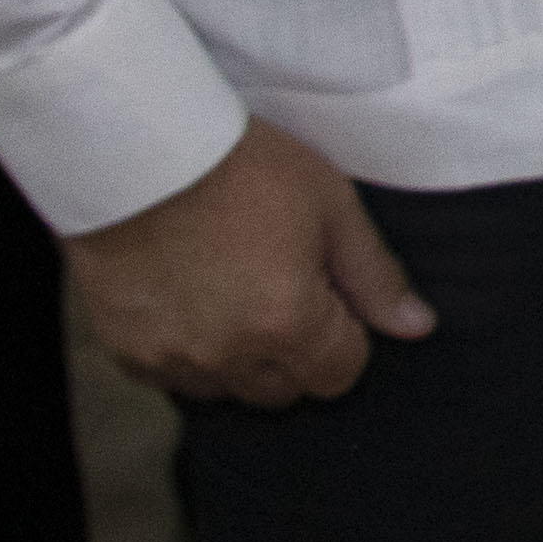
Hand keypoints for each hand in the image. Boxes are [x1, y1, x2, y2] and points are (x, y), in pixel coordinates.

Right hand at [64, 121, 433, 404]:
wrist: (137, 150)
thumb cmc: (238, 166)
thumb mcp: (329, 204)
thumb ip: (375, 275)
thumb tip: (417, 327)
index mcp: (286, 323)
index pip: (340, 374)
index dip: (344, 335)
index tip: (327, 291)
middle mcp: (227, 355)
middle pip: (284, 391)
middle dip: (295, 352)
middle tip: (280, 285)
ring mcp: (170, 358)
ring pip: (227, 389)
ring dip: (239, 357)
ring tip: (231, 288)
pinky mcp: (125, 350)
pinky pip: (172, 377)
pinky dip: (187, 351)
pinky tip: (188, 298)